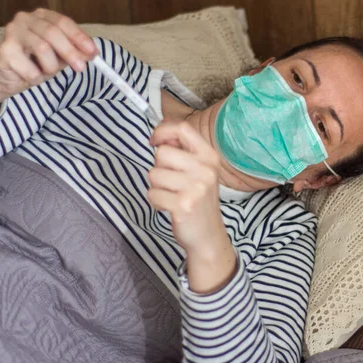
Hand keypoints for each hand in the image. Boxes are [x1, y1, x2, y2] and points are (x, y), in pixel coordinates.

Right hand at [0, 8, 97, 98]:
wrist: (10, 77)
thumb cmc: (36, 62)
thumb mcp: (61, 56)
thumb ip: (76, 52)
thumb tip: (92, 53)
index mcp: (41, 16)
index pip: (63, 22)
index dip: (79, 37)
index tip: (93, 52)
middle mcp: (24, 19)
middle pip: (52, 33)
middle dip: (70, 52)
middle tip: (81, 67)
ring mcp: (12, 32)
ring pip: (42, 48)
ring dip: (50, 66)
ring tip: (46, 72)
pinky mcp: (4, 51)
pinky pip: (30, 68)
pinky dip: (37, 78)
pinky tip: (32, 77)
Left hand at [148, 122, 227, 253]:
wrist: (208, 234)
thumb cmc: (198, 199)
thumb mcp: (199, 170)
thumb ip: (182, 150)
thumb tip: (159, 135)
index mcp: (210, 157)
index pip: (183, 129)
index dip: (163, 131)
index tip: (155, 141)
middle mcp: (205, 170)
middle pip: (162, 152)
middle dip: (159, 167)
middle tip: (173, 181)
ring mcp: (195, 188)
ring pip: (154, 174)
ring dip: (157, 186)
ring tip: (173, 195)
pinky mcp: (182, 205)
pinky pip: (152, 194)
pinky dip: (156, 201)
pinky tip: (170, 207)